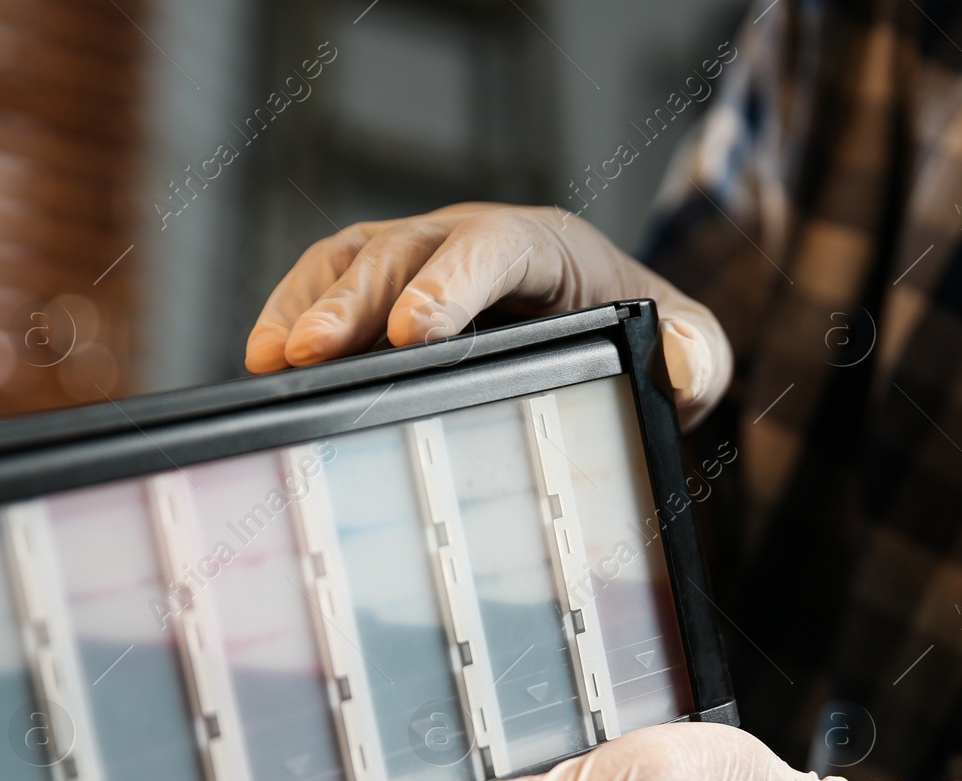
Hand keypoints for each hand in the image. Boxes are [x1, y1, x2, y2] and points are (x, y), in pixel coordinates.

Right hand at [245, 204, 732, 426]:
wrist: (618, 333)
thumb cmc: (649, 338)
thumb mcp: (693, 350)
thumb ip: (696, 354)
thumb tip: (675, 361)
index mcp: (547, 244)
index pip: (492, 247)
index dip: (448, 284)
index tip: (410, 335)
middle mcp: (474, 239)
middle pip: (404, 250)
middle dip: (353, 300)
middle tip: (311, 353)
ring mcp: (425, 261)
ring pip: (353, 258)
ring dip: (309, 303)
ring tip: (270, 358)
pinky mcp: (390, 289)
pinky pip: (330, 283)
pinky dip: (294, 311)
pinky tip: (265, 359)